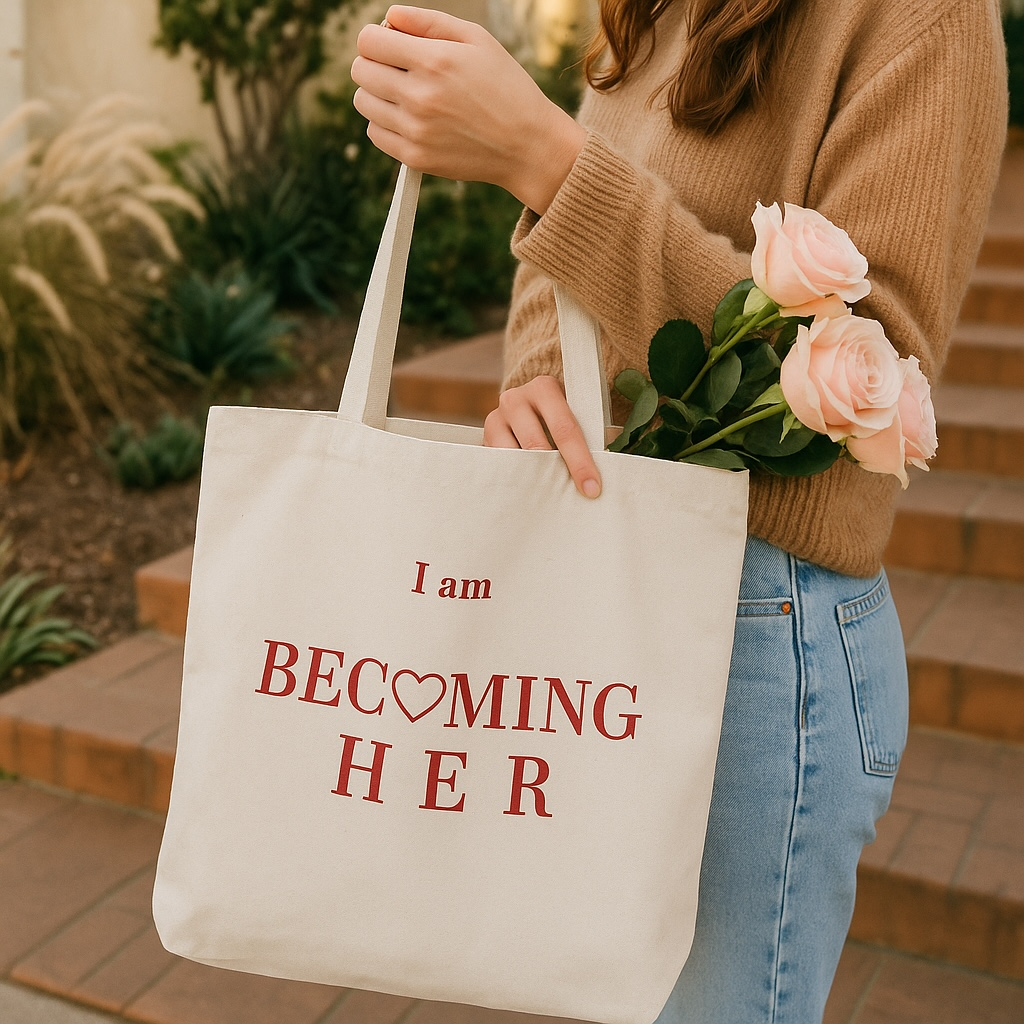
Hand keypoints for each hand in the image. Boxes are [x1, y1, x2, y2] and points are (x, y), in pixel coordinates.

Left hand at [351, 5, 585, 213]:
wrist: (527, 146)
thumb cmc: (505, 87)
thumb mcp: (477, 40)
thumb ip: (429, 22)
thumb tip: (389, 17)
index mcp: (433, 61)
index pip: (368, 42)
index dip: (376, 38)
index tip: (392, 44)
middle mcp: (419, 97)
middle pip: (360, 71)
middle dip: (375, 63)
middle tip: (399, 69)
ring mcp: (415, 131)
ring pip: (364, 102)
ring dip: (377, 94)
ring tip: (405, 94)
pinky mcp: (415, 157)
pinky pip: (375, 133)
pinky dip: (385, 123)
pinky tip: (409, 118)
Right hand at [484, 377, 601, 497]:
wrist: (527, 405)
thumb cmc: (559, 415)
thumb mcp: (574, 414)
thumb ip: (585, 438)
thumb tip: (594, 480)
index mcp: (544, 389)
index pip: (564, 428)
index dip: (579, 461)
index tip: (591, 488)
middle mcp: (515, 399)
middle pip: (535, 443)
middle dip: (553, 473)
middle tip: (568, 496)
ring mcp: (495, 418)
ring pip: (512, 455)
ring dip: (531, 477)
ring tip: (547, 495)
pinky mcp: (484, 438)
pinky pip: (498, 464)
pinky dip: (514, 479)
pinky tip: (528, 491)